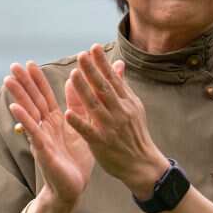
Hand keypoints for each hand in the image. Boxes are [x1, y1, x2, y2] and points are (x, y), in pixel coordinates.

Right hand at [4, 60, 93, 205]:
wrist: (74, 187)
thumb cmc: (76, 159)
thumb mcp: (81, 127)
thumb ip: (79, 105)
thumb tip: (75, 82)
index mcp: (55, 121)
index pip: (45, 96)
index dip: (37, 80)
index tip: (30, 63)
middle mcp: (45, 127)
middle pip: (34, 100)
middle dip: (24, 83)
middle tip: (14, 65)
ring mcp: (42, 137)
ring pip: (29, 113)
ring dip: (19, 96)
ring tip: (9, 80)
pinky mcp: (42, 149)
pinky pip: (32, 132)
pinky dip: (24, 119)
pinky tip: (15, 107)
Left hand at [64, 44, 167, 194]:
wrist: (143, 164)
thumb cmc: (135, 134)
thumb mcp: (134, 108)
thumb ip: (122, 87)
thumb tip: (118, 64)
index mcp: (127, 102)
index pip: (113, 79)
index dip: (102, 64)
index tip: (93, 48)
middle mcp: (120, 112)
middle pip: (104, 89)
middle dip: (92, 71)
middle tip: (81, 55)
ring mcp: (111, 128)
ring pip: (95, 106)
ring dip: (84, 91)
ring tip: (74, 75)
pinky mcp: (102, 143)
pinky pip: (89, 132)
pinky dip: (79, 123)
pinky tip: (68, 114)